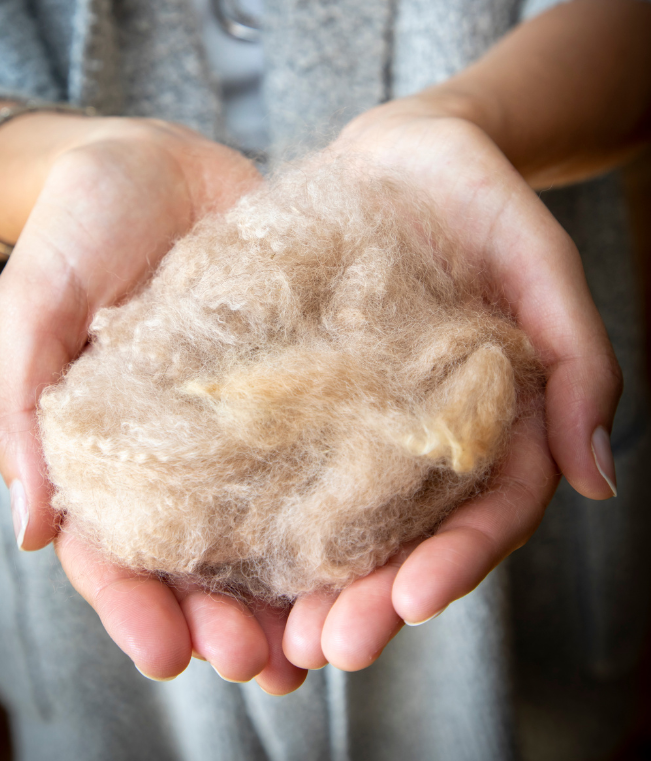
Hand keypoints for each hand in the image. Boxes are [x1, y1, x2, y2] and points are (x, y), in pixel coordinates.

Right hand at [0, 114, 305, 691]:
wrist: (157, 162)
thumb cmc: (79, 227)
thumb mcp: (36, 306)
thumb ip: (23, 409)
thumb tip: (30, 531)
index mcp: (104, 450)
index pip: (112, 551)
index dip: (137, 608)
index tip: (171, 657)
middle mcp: (177, 451)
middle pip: (200, 559)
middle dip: (228, 619)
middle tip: (266, 666)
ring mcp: (240, 423)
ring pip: (265, 525)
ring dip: (292, 590)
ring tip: (326, 639)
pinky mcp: (294, 383)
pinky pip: (317, 452)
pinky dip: (338, 505)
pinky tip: (370, 544)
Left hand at [282, 103, 620, 670]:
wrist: (404, 155)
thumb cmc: (483, 201)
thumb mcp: (541, 264)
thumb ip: (577, 360)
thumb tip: (599, 478)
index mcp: (487, 424)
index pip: (484, 515)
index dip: (456, 563)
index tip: (412, 602)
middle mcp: (418, 437)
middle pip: (400, 537)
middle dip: (366, 598)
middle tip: (322, 649)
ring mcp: (353, 417)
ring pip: (331, 515)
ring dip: (301, 581)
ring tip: (267, 631)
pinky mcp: (296, 386)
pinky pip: (272, 450)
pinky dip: (248, 502)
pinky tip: (212, 538)